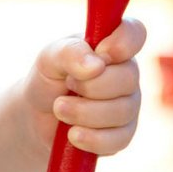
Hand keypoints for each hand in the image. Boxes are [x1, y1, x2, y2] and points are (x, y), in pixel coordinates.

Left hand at [23, 19, 146, 156]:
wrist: (36, 116)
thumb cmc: (49, 78)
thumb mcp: (49, 58)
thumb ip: (69, 52)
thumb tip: (96, 64)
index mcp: (111, 45)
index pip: (135, 32)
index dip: (123, 42)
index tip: (101, 53)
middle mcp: (126, 73)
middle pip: (128, 78)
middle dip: (90, 85)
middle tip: (67, 84)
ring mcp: (129, 105)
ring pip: (122, 111)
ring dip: (83, 112)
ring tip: (59, 108)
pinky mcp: (123, 134)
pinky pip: (118, 139)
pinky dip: (91, 137)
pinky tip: (72, 134)